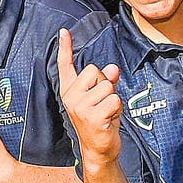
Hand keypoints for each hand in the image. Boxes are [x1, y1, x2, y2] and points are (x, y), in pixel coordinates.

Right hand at [56, 28, 123, 168]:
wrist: (99, 150)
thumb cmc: (101, 123)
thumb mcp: (103, 99)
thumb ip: (106, 82)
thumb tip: (113, 69)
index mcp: (70, 91)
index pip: (66, 65)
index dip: (65, 48)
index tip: (64, 32)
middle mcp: (71, 97)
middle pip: (95, 71)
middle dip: (105, 84)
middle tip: (103, 103)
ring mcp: (80, 107)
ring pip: (107, 86)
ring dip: (113, 98)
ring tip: (107, 112)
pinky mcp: (92, 116)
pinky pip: (114, 99)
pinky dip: (117, 108)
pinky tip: (110, 119)